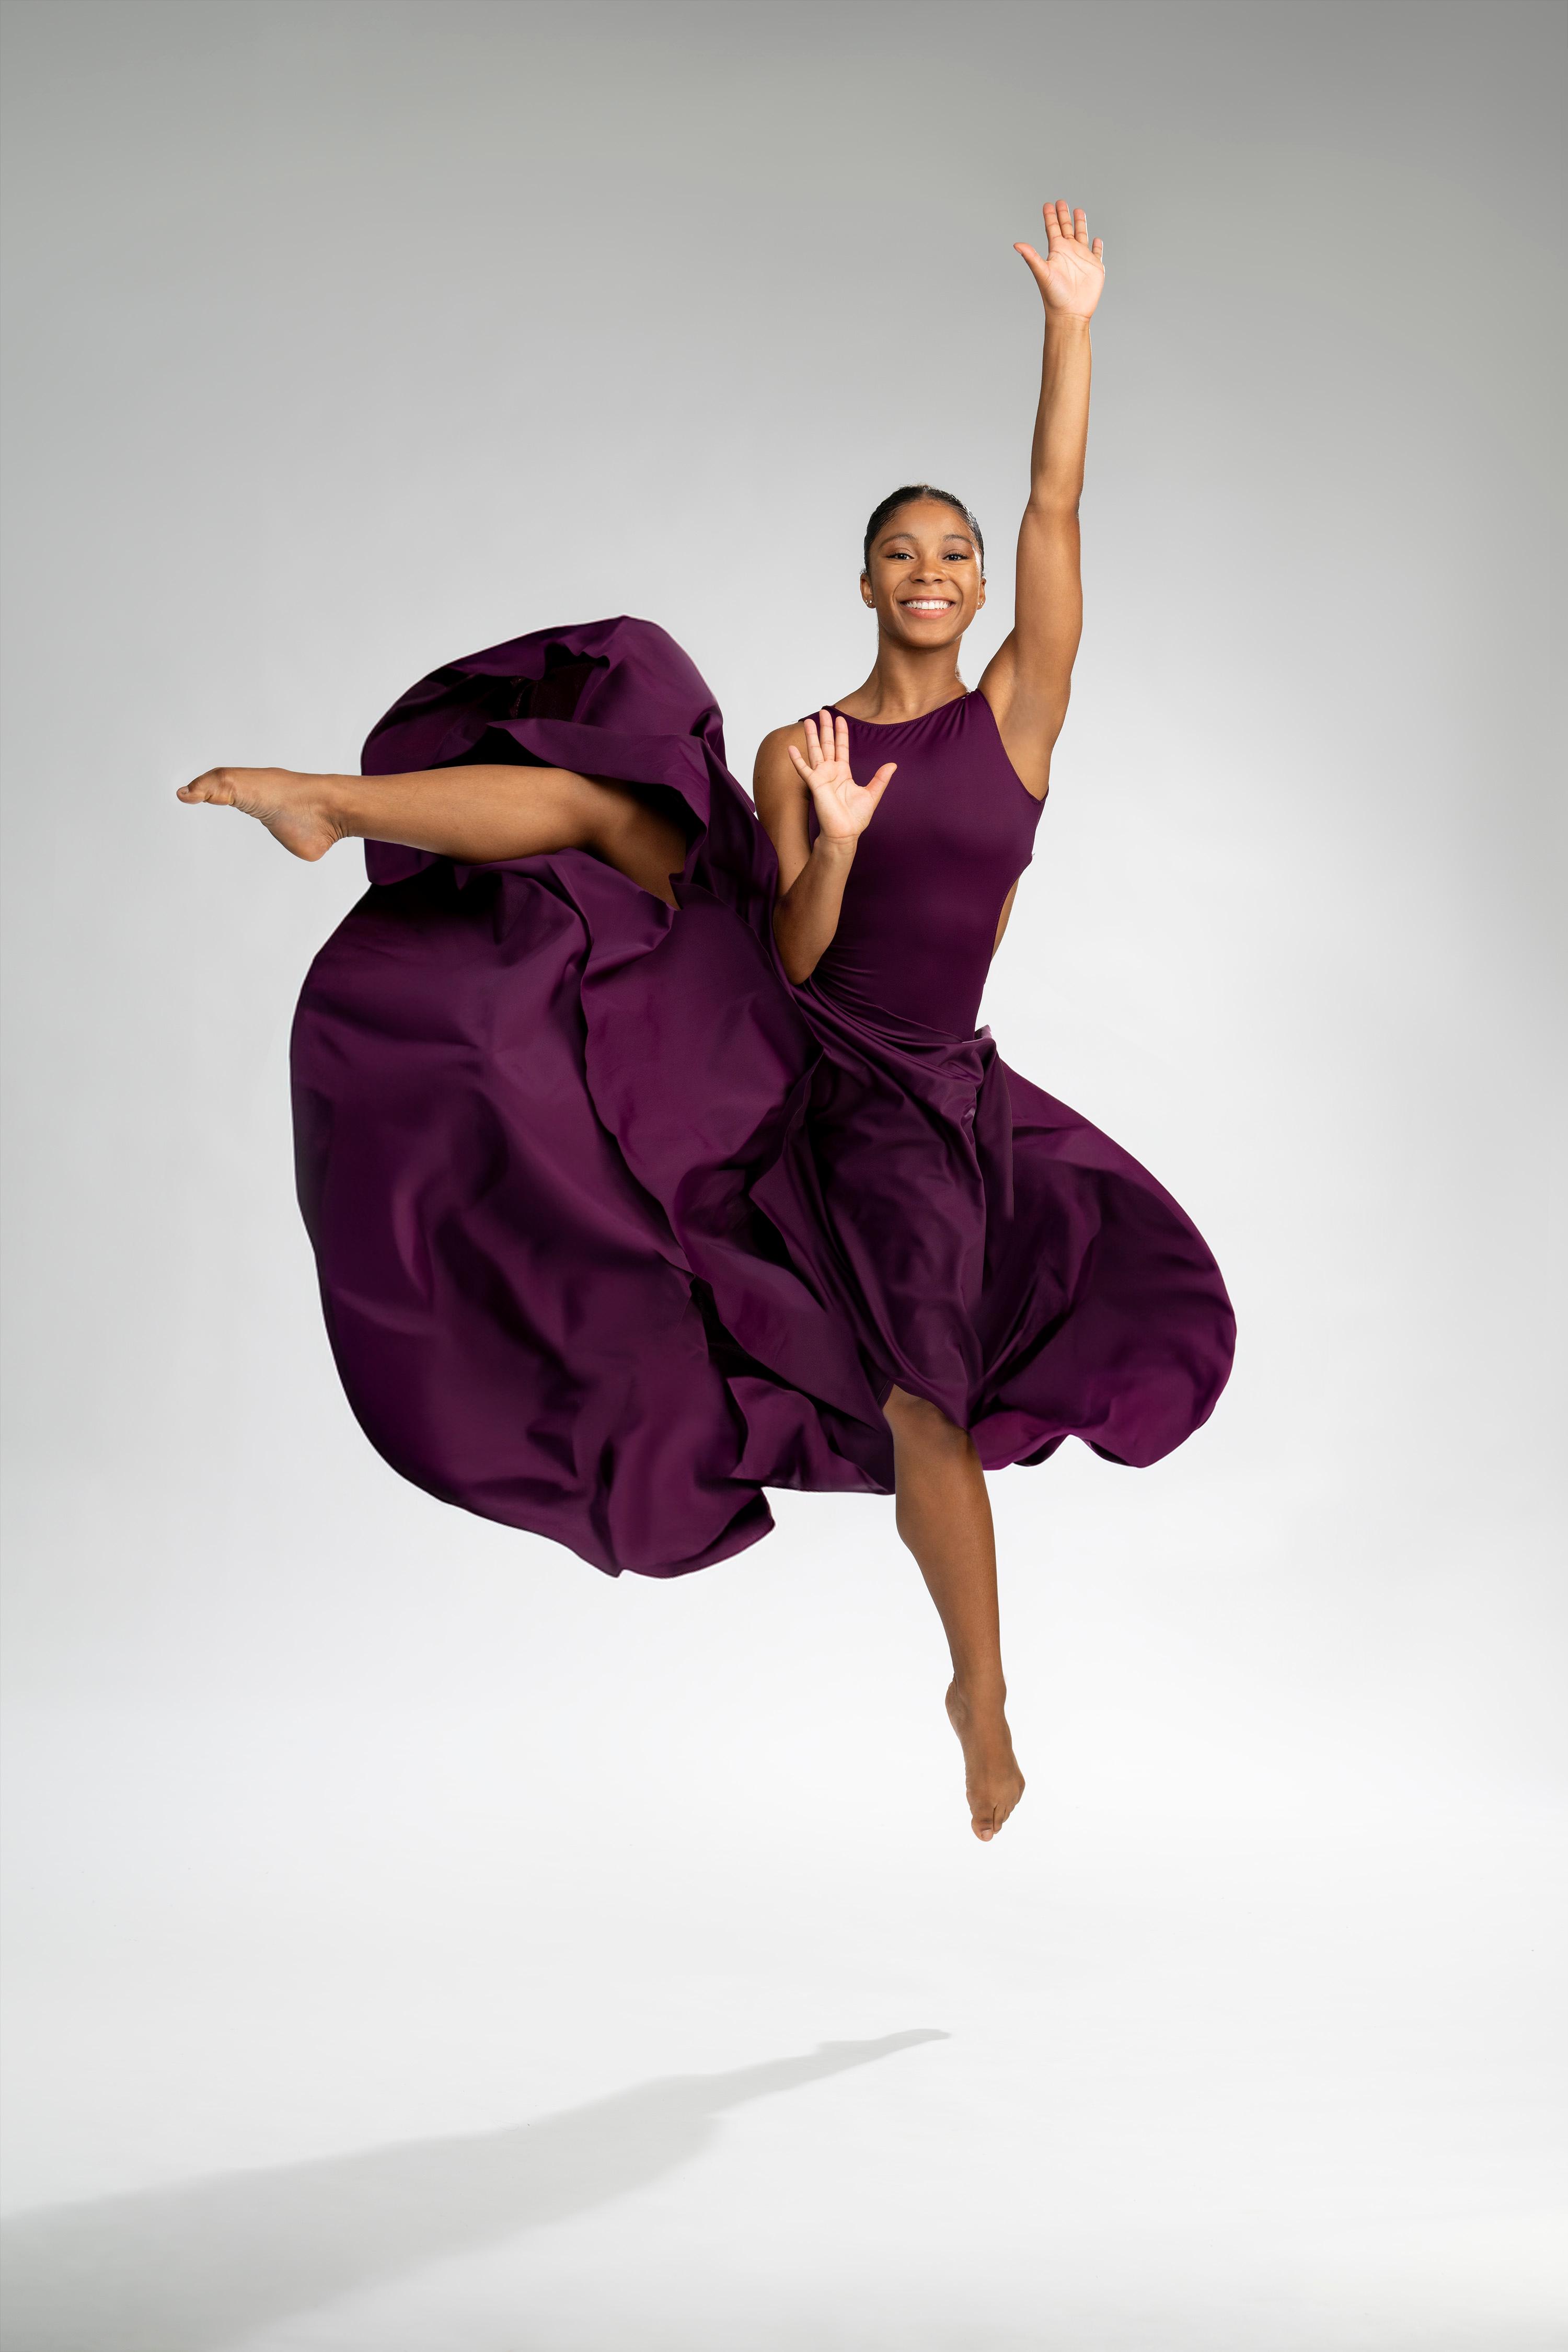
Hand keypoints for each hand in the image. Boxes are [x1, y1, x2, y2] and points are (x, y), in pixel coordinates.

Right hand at [786, 710, 893, 843]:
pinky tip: (791, 748)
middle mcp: (831, 772)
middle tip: (823, 711)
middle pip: (826, 745)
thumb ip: (880, 778)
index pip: (841, 747)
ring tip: (809, 721)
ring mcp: (821, 777)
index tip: (840, 718)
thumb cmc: (856, 818)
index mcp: (843, 773)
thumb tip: (893, 765)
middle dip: (825, 728)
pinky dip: (797, 759)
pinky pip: (804, 769)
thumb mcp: (872, 794)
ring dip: (811, 736)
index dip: (840, 733)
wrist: (845, 833)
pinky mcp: (815, 785)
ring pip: (815, 751)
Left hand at [1015, 198, 1104, 319]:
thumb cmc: (1054, 296)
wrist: (1070, 314)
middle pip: (1066, 228)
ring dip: (1080, 224)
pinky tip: (1096, 240)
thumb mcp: (1042, 273)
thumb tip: (1017, 244)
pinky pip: (1097, 253)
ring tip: (1078, 210)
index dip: (1050, 216)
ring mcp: (1082, 259)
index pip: (1052, 229)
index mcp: (1056, 252)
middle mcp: (1069, 253)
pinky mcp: (1095, 267)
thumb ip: (1031, 257)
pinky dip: (1097, 246)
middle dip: (1063, 215)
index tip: (1048, 204)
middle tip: (1061, 202)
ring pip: (1082, 236)